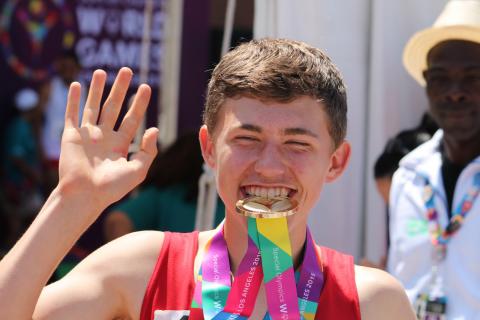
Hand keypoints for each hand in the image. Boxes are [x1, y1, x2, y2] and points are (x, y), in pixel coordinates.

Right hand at [58, 68, 157, 211]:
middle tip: (127, 70)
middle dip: (120, 89)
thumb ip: (148, 151)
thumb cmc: (112, 188)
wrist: (85, 196)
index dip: (139, 103)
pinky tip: (76, 85)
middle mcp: (104, 137)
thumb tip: (154, 129)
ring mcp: (87, 135)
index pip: (132, 118)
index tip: (146, 87)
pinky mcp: (70, 136)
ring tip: (102, 71)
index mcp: (120, 144)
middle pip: (114, 107)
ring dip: (97, 89)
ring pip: (93, 106)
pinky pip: (72, 114)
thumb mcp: (138, 170)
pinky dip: (73, 99)